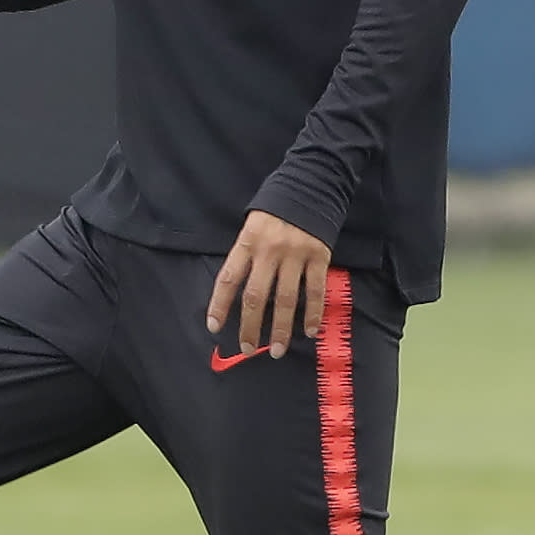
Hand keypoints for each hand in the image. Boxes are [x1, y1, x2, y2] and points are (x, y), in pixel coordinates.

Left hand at [205, 211, 333, 357]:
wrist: (311, 184)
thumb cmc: (276, 209)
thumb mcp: (252, 225)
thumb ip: (247, 254)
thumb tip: (238, 291)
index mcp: (248, 242)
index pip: (229, 279)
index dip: (219, 305)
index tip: (214, 327)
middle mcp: (270, 250)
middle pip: (256, 296)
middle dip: (250, 327)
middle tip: (247, 349)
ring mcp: (295, 254)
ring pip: (286, 299)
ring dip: (281, 328)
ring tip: (278, 350)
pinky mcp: (319, 256)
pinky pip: (315, 290)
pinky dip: (313, 313)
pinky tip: (309, 331)